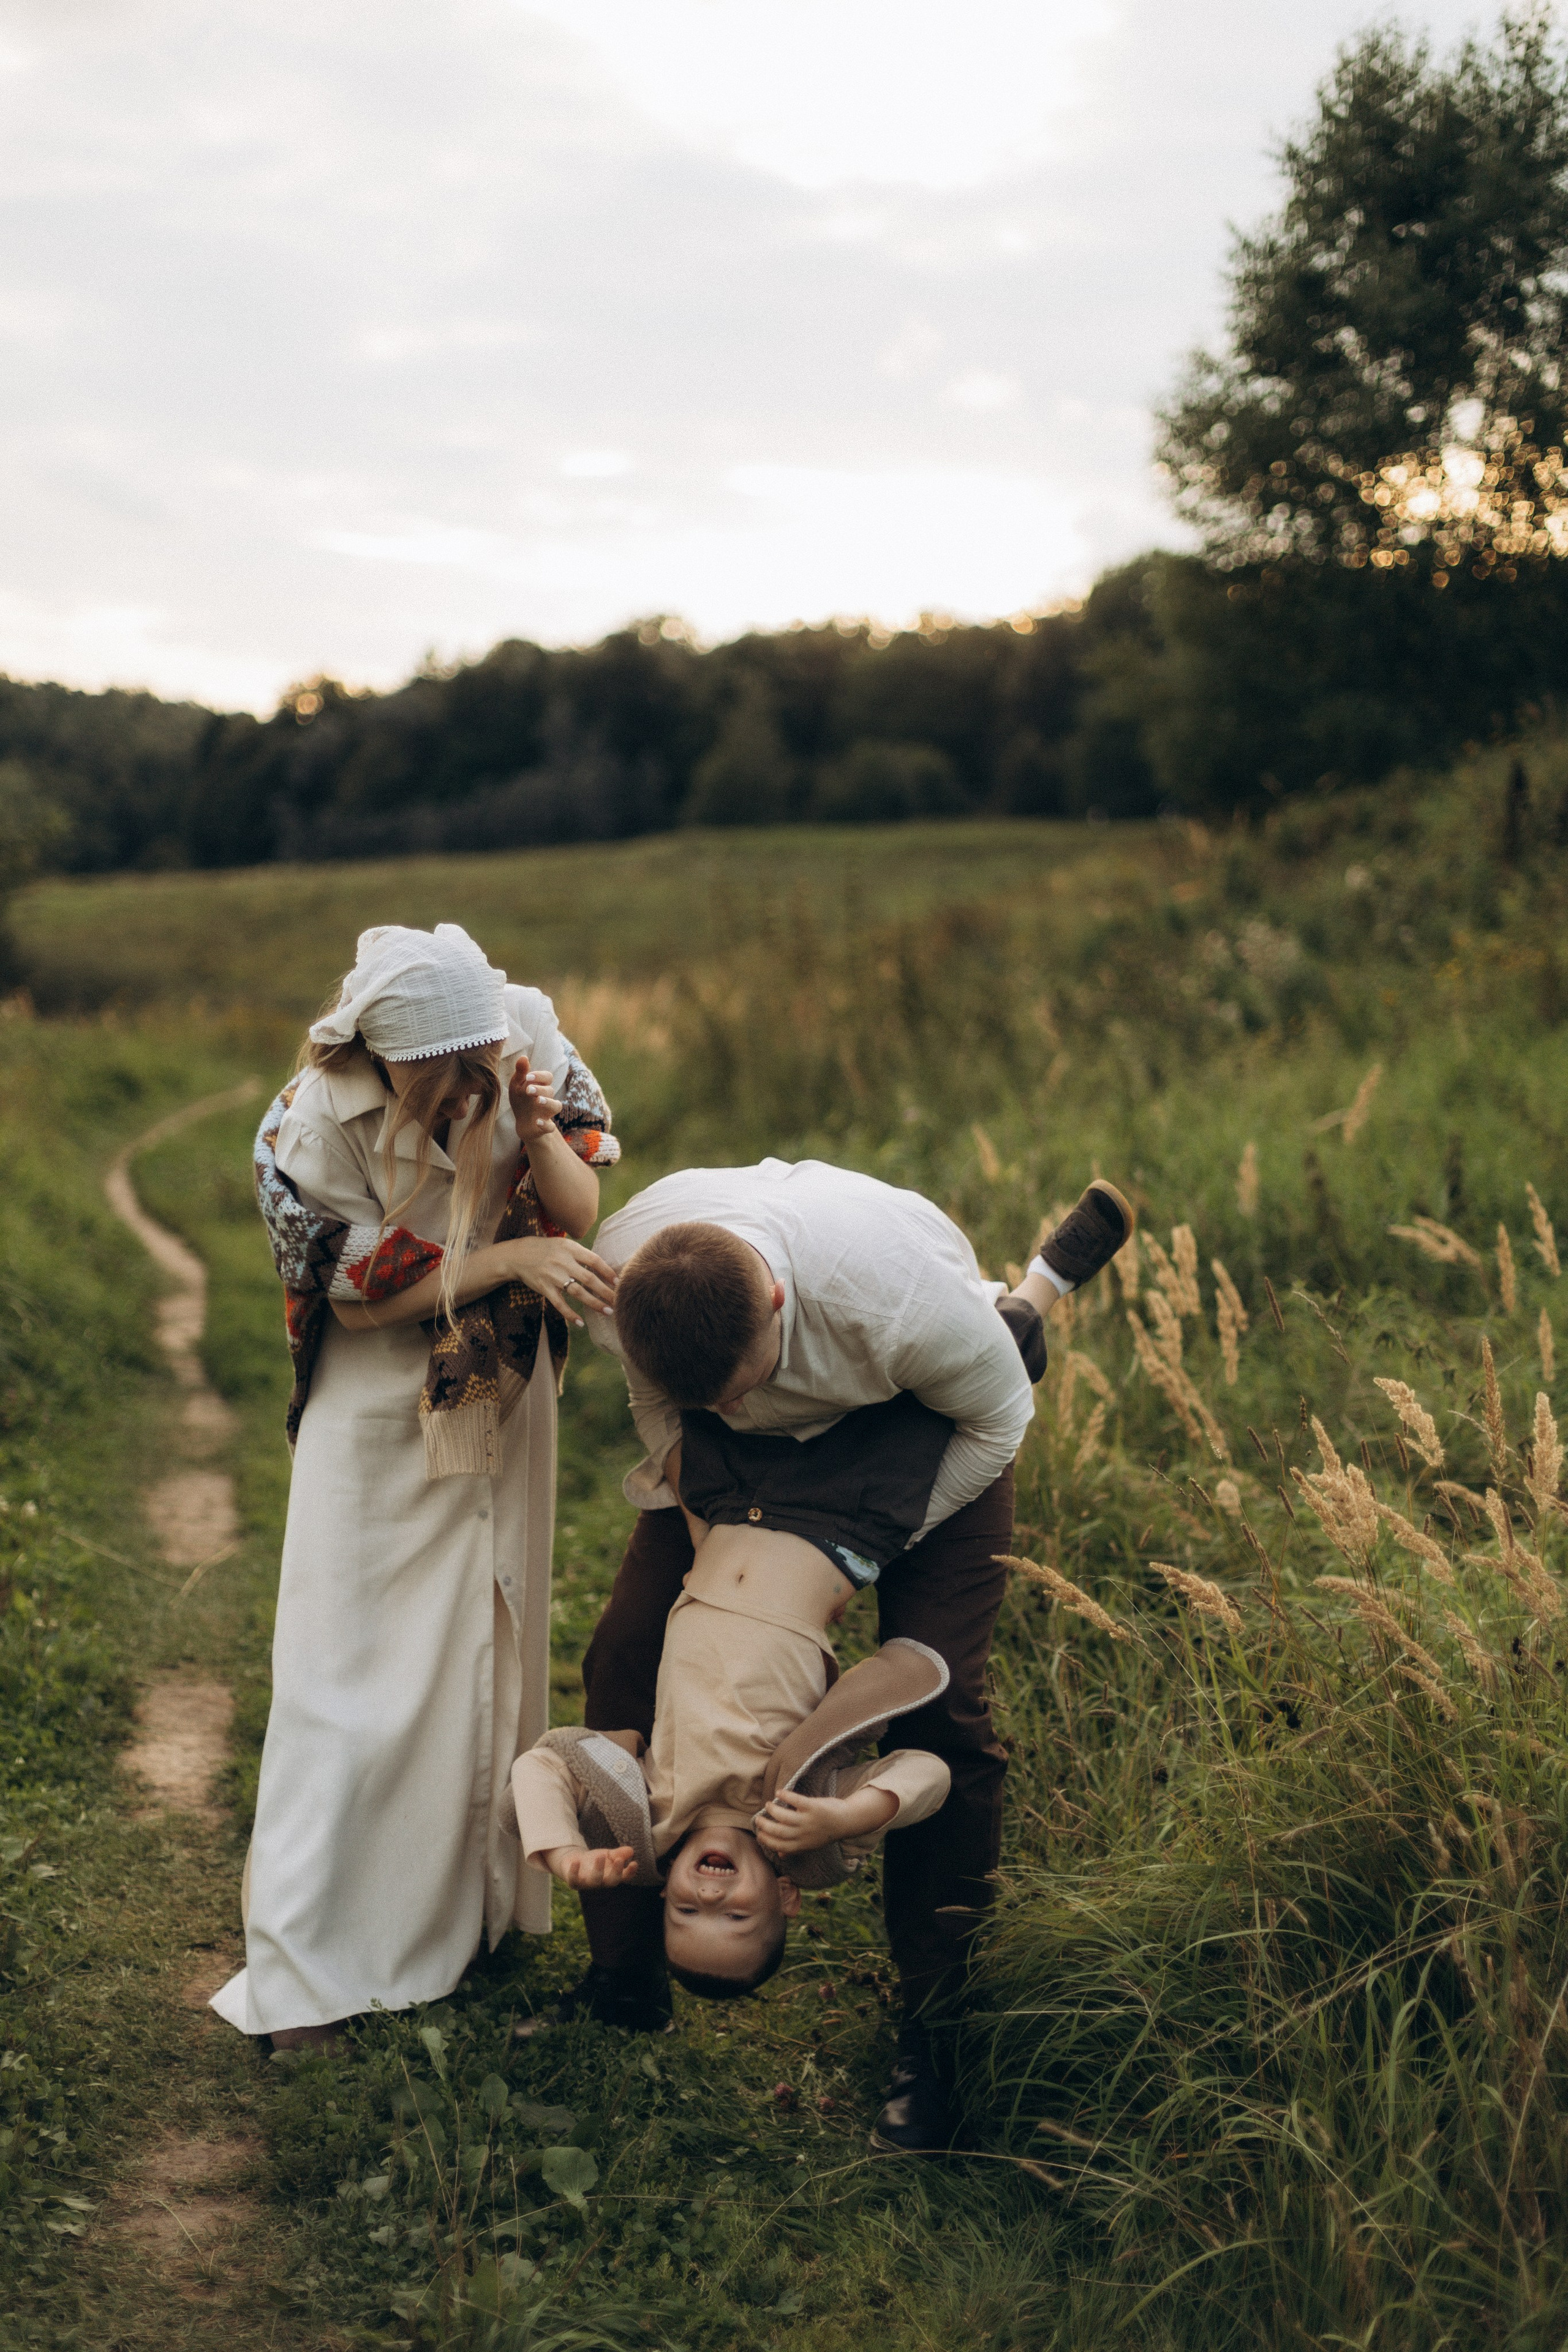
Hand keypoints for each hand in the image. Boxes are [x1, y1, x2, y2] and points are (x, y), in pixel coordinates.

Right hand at [497, 1236, 616, 1324]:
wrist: (518, 1255)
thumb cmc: (546, 1249)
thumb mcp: (564, 1244)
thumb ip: (581, 1254)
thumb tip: (604, 1268)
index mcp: (570, 1248)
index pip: (594, 1260)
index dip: (608, 1272)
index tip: (619, 1282)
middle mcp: (563, 1262)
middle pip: (589, 1279)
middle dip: (606, 1292)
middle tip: (619, 1301)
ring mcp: (553, 1276)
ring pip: (578, 1293)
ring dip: (594, 1303)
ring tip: (608, 1311)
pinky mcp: (544, 1288)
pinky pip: (559, 1304)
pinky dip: (570, 1314)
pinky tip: (580, 1323)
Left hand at [509, 1056, 563, 1144]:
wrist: (523, 1123)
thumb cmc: (522, 1100)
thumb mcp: (517, 1085)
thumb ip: (521, 1072)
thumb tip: (523, 1057)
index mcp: (541, 1086)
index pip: (547, 1077)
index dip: (540, 1076)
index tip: (528, 1077)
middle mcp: (547, 1098)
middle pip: (551, 1090)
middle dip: (540, 1089)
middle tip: (528, 1090)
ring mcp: (547, 1113)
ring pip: (556, 1106)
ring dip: (548, 1103)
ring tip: (538, 1101)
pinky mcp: (545, 1127)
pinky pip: (550, 1127)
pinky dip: (545, 1124)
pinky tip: (536, 1122)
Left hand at [539, 1843, 638, 1888]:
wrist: (575, 1861)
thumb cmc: (595, 1860)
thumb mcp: (608, 1854)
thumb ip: (618, 1854)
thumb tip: (631, 1850)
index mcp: (611, 1876)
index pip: (623, 1878)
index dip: (630, 1873)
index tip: (634, 1863)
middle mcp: (601, 1883)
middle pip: (611, 1882)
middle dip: (616, 1872)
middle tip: (619, 1860)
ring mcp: (587, 1883)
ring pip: (594, 1881)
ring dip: (598, 1870)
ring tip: (600, 1856)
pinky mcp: (574, 1882)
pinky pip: (574, 1880)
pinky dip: (574, 1872)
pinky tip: (576, 1862)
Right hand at [752, 1785, 893, 1854]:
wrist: (847, 1821)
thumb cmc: (826, 1832)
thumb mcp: (811, 1844)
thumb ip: (796, 1848)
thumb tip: (780, 1856)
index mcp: (802, 1845)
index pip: (779, 1845)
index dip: (767, 1840)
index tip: (759, 1833)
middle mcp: (803, 1835)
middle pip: (778, 1831)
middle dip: (765, 1825)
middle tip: (758, 1819)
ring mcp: (808, 1821)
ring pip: (783, 1817)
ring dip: (773, 1810)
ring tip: (768, 1804)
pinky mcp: (813, 1807)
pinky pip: (796, 1800)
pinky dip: (785, 1795)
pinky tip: (779, 1792)